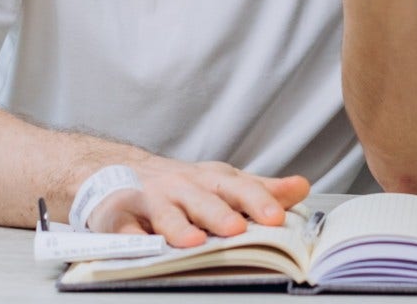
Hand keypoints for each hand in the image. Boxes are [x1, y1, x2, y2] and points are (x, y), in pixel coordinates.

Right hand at [84, 157, 310, 247]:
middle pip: (202, 199)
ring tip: (193, 241)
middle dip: (219, 213)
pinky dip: (129, 236)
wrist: (116, 171)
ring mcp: (149, 200)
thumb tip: (301, 187)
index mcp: (208, 181)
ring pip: (164, 214)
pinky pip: (122, 227)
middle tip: (237, 228)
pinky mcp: (117, 216)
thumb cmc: (180, 185)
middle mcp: (180, 187)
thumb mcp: (221, 182)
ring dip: (178, 226)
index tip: (277, 216)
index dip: (257, 201)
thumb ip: (259, 189)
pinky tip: (139, 244)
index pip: (238, 188)